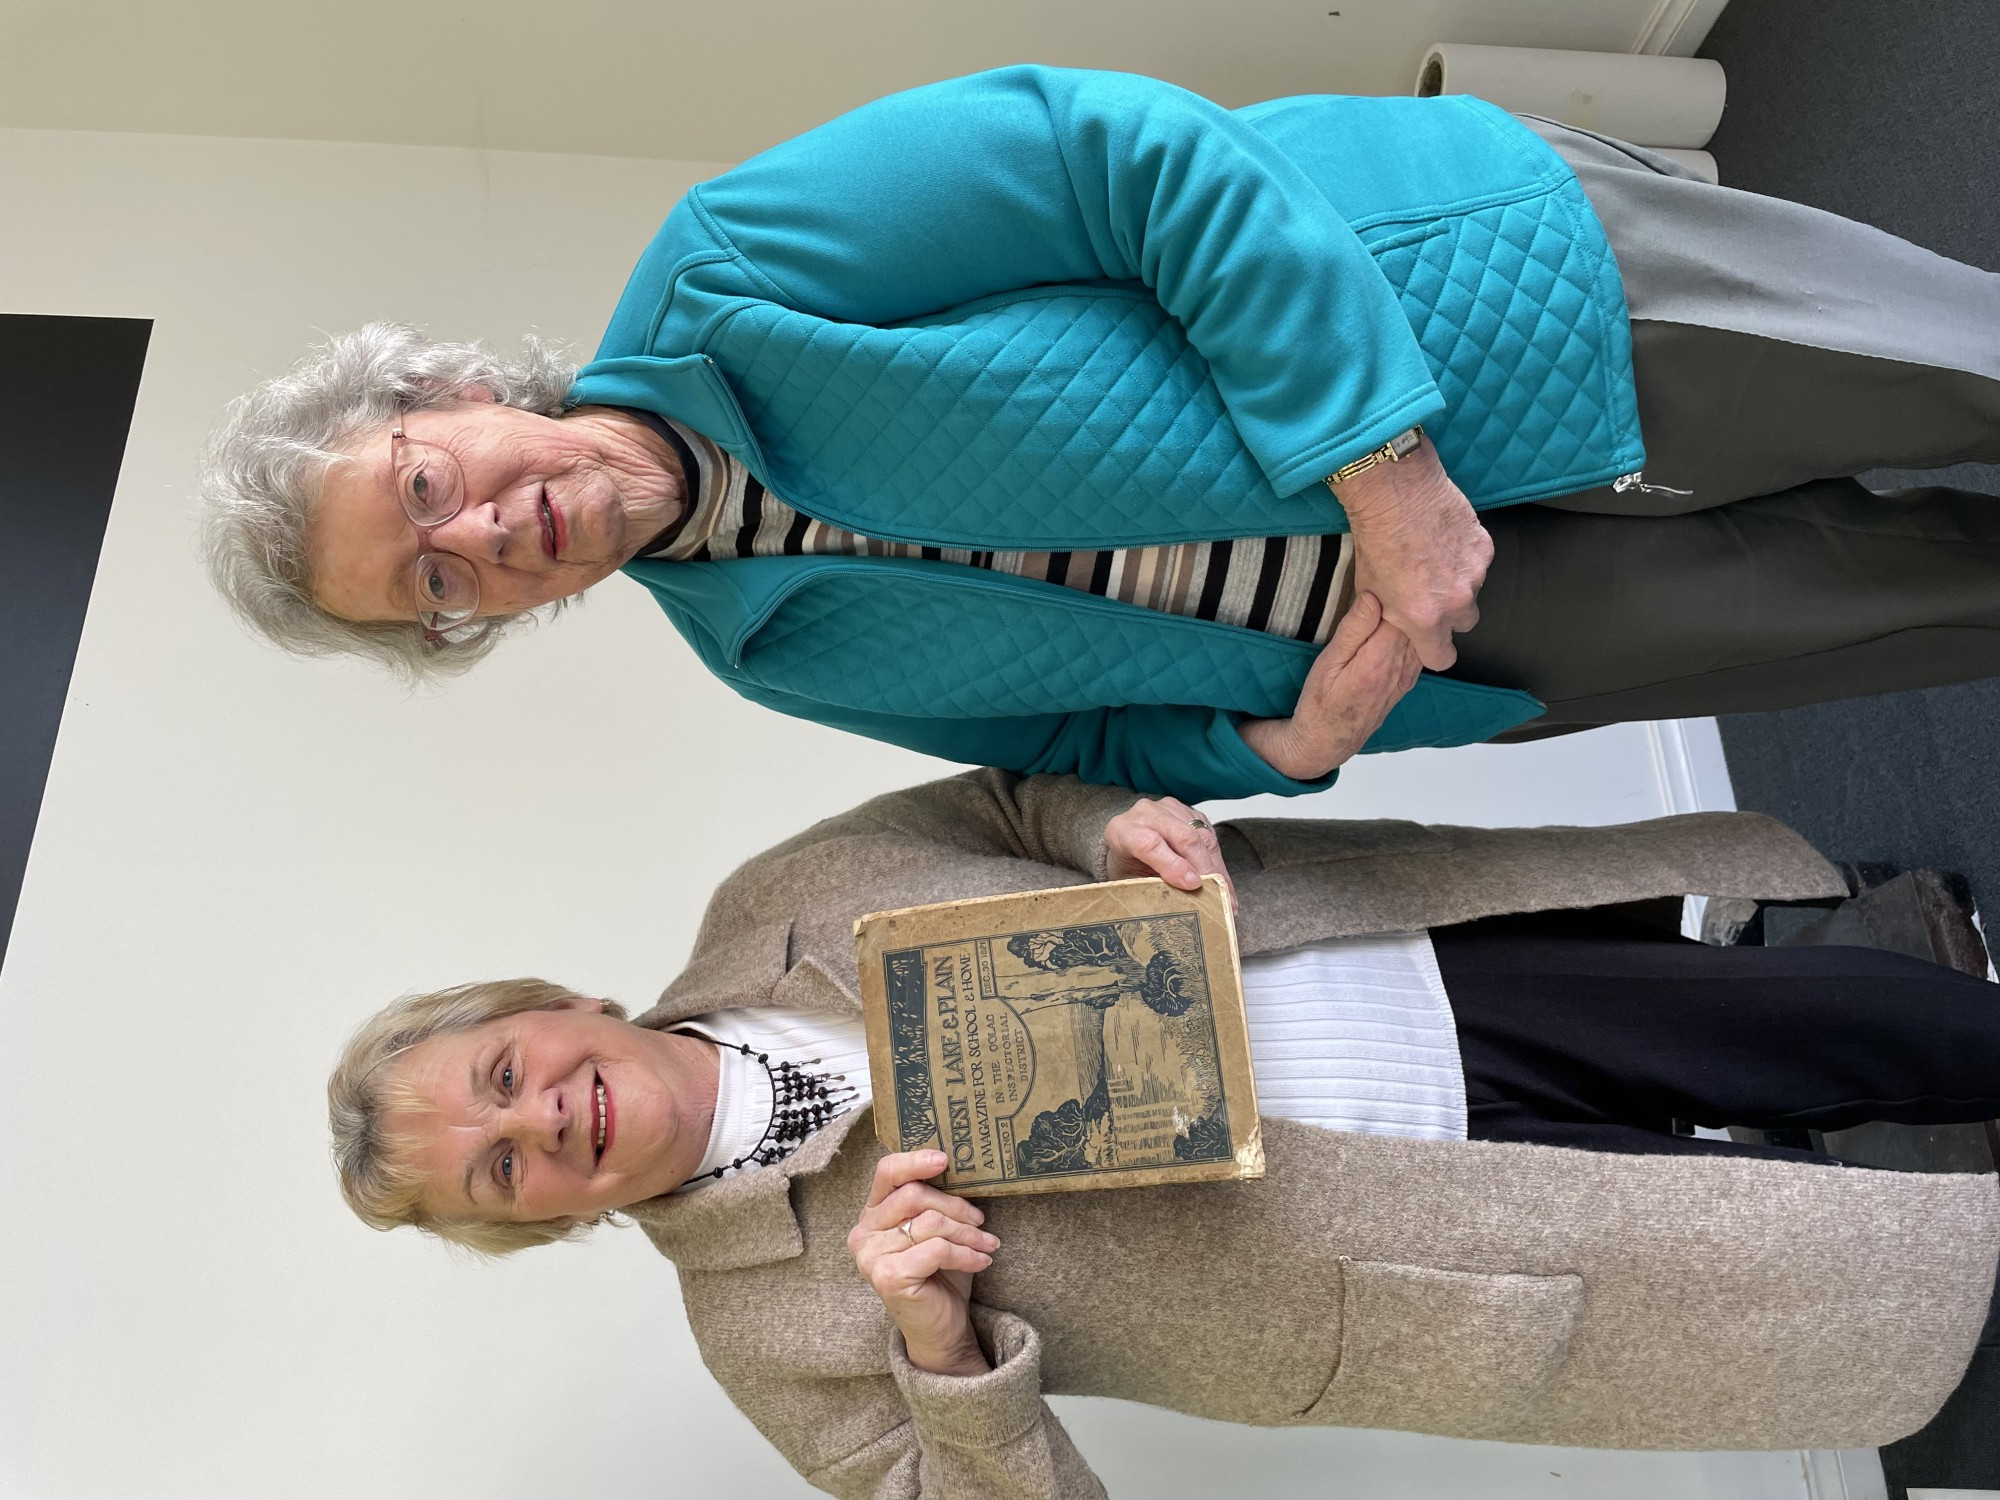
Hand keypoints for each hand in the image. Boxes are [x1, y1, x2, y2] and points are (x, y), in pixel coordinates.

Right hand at [848, 1150, 996, 1376]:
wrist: (939, 1329)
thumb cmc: (939, 1275)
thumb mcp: (935, 1231)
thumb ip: (933, 1202)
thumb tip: (958, 1166)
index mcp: (871, 1214)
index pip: (887, 1172)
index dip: (915, 1161)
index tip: (946, 1159)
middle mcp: (863, 1233)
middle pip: (915, 1196)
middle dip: (957, 1207)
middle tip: (981, 1221)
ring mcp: (871, 1256)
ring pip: (930, 1223)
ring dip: (968, 1233)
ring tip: (987, 1244)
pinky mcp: (888, 1277)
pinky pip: (937, 1249)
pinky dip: (966, 1254)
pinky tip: (981, 1261)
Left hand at [1103, 796, 1237, 910]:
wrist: (1129, 844)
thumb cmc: (1128, 866)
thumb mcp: (1131, 881)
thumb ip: (1151, 886)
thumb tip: (1183, 900)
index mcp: (1122, 830)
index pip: (1149, 843)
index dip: (1173, 864)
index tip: (1192, 884)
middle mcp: (1147, 813)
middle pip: (1182, 836)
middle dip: (1203, 868)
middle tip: (1217, 895)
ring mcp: (1170, 809)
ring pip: (1201, 836)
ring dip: (1216, 869)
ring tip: (1226, 897)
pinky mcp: (1190, 812)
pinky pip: (1210, 837)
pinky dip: (1218, 864)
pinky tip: (1223, 884)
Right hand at [1239, 592, 1421, 779]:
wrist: (1330, 740)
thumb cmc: (1321, 701)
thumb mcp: (1327, 663)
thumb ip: (1353, 630)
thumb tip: (1373, 596)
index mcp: (1379, 659)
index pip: (1402, 612)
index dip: (1397, 589)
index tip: (1387, 573)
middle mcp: (1401, 667)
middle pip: (1419, 621)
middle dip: (1410, 598)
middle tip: (1396, 576)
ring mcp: (1408, 675)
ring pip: (1424, 634)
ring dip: (1415, 615)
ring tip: (1400, 594)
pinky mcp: (1408, 679)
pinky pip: (1420, 648)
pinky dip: (1415, 632)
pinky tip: (1403, 622)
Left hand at [1335, 436, 1491, 669]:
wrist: (1394, 493)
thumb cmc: (1375, 542)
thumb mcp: (1370, 592)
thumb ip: (1392, 618)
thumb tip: (1397, 629)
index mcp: (1424, 619)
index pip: (1442, 659)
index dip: (1434, 650)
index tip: (1429, 639)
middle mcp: (1455, 601)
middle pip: (1464, 624)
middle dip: (1450, 614)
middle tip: (1430, 591)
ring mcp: (1474, 574)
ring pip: (1473, 591)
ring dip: (1458, 581)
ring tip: (1433, 558)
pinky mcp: (1485, 548)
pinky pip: (1479, 563)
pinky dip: (1465, 556)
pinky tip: (1443, 540)